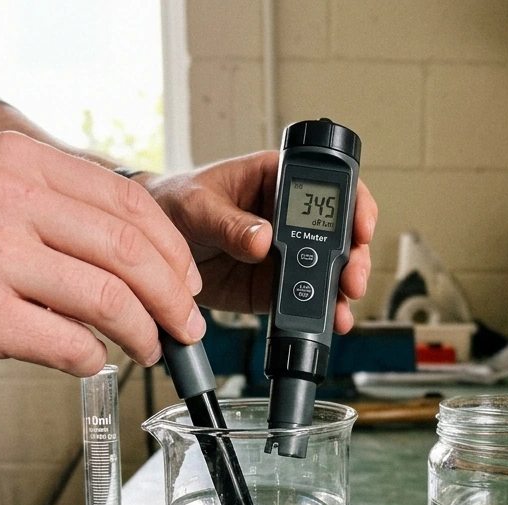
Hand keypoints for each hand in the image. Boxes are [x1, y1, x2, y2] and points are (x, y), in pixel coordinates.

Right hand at [0, 131, 205, 375]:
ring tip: (150, 348)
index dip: (173, 251)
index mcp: (18, 161)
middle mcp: (7, 199)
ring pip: (109, 299)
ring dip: (144, 333)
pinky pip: (68, 343)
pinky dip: (93, 358)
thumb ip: (52, 209)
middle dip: (174, 298)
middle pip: (130, 252)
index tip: (187, 279)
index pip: (129, 204)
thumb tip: (132, 257)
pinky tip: (92, 359)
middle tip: (188, 324)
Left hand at [143, 151, 376, 333]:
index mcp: (276, 180)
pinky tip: (330, 320)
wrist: (148, 248)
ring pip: (328, 270)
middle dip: (354, 256)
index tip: (360, 226)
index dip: (353, 203)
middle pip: (339, 233)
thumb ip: (229, 222)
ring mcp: (284, 254)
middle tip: (352, 276)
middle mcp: (288, 218)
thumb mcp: (196, 205)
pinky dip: (319, 312)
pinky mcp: (272, 287)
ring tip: (343, 304)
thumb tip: (263, 239)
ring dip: (342, 288)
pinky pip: (304, 300)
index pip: (326, 184)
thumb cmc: (172, 204)